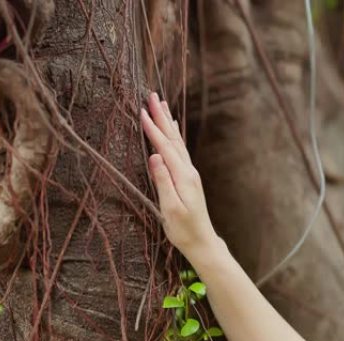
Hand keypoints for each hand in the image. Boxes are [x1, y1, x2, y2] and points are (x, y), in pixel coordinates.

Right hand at [141, 92, 217, 256]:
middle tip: (151, 95)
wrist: (202, 241)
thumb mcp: (170, 209)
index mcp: (183, 176)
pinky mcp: (188, 177)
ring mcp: (190, 172)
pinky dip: (174, 134)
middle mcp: (188, 170)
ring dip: (168, 121)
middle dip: (161, 116)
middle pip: (172, 138)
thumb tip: (154, 157)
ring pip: (177, 141)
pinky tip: (173, 127)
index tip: (141, 111)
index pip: (164, 147)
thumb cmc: (183, 230)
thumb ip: (163, 182)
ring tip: (160, 104)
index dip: (152, 129)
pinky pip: (180, 149)